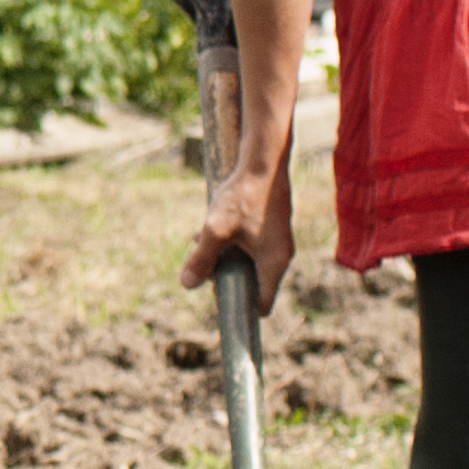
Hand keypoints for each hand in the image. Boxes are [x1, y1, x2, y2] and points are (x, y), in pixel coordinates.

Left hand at [184, 149, 291, 293]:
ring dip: (224, 256)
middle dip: (225, 276)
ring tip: (202, 239)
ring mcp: (277, 242)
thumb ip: (202, 258)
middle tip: (205, 263)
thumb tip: (187, 284)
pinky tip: (212, 226)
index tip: (218, 295)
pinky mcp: (271, 228)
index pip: (262, 305)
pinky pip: (250, 246)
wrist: (264, 161)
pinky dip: (232, 242)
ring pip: (247, 262)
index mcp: (274, 264)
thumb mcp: (216, 229)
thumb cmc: (244, 194)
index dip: (240, 307)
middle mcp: (280, 256)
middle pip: (252, 284)